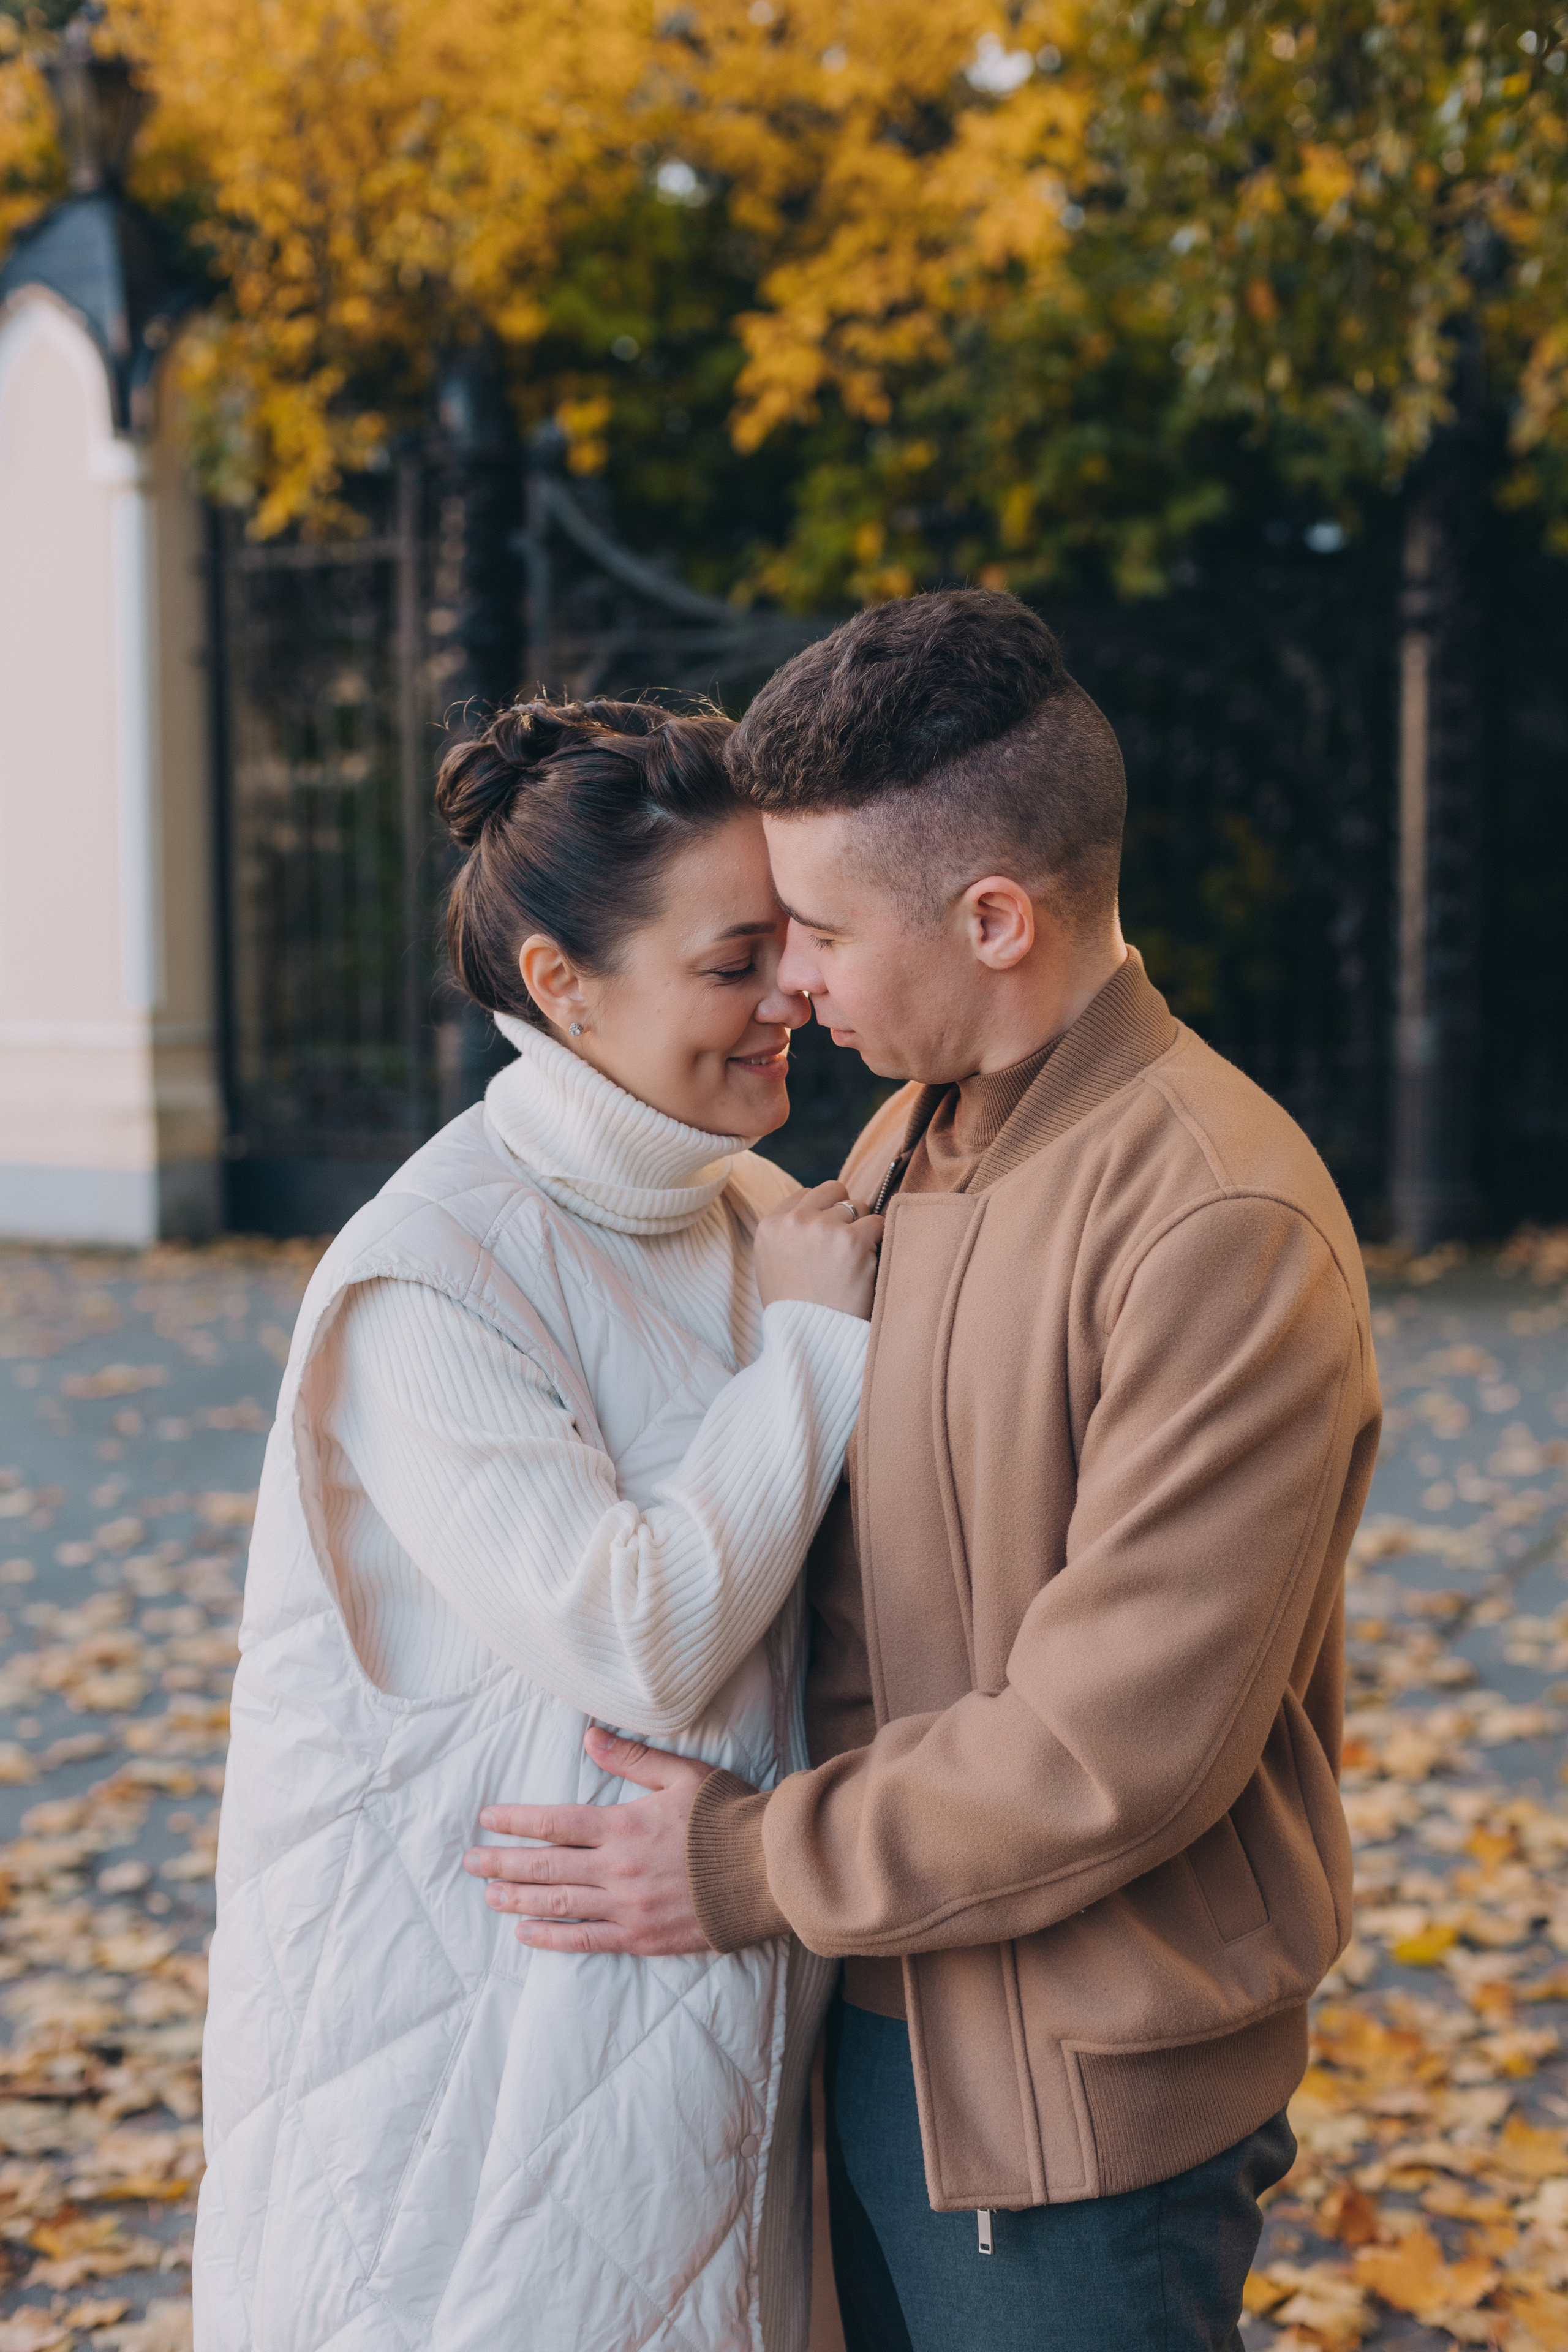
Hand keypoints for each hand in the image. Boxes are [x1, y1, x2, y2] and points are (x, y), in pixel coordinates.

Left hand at [463, 1726, 712, 1954]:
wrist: (767, 1871)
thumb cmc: (726, 1817)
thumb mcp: (682, 1774)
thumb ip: (631, 1758)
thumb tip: (588, 1736)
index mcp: (623, 1825)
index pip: (555, 1822)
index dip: (516, 1821)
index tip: (486, 1819)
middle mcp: (616, 1868)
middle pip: (546, 1866)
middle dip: (503, 1863)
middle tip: (470, 1862)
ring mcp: (626, 1907)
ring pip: (558, 1904)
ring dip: (517, 1899)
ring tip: (488, 1896)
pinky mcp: (640, 1937)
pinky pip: (585, 1940)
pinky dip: (551, 1938)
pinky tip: (526, 1935)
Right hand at [754, 1181, 883, 1319]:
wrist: (813, 1343)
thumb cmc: (796, 1311)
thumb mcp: (773, 1266)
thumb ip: (788, 1234)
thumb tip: (819, 1210)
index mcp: (770, 1226)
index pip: (806, 1194)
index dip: (821, 1213)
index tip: (825, 1240)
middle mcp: (794, 1222)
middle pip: (834, 1190)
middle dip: (843, 1212)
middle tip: (844, 1247)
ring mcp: (824, 1229)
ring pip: (859, 1206)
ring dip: (862, 1229)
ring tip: (852, 1264)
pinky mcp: (854, 1242)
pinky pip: (879, 1223)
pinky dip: (879, 1243)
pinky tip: (867, 1268)